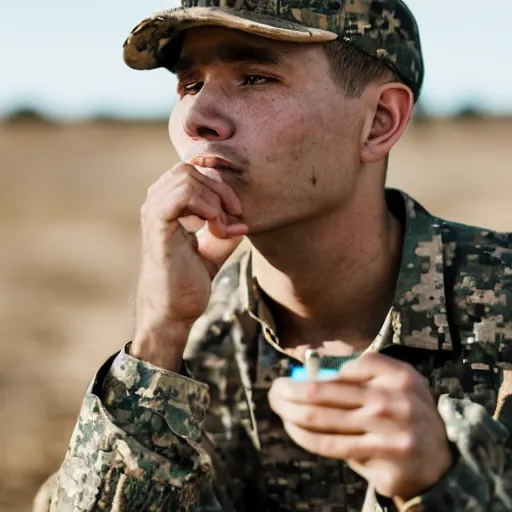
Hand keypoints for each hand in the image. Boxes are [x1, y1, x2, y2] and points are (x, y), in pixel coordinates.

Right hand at [131, 163, 247, 370]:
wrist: (173, 314)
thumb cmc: (187, 285)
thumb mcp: (212, 253)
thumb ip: (223, 232)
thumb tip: (241, 220)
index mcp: (168, 208)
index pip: (193, 172)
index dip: (219, 185)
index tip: (237, 212)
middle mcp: (157, 205)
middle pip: (191, 169)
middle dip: (221, 189)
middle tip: (235, 217)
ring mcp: (154, 213)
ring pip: (186, 176)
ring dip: (214, 199)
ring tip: (222, 227)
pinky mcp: (156, 226)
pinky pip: (181, 195)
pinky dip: (205, 205)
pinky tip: (214, 226)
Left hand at [268, 352, 452, 501]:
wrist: (440, 461)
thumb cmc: (404, 416)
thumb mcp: (396, 386)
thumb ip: (362, 377)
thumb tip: (309, 374)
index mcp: (398, 375)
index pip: (347, 367)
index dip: (314, 371)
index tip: (294, 377)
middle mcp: (394, 400)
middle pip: (325, 391)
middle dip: (290, 390)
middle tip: (273, 390)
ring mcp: (389, 430)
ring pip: (322, 418)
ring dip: (291, 412)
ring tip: (278, 407)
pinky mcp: (381, 458)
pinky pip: (331, 444)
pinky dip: (305, 435)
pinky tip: (293, 428)